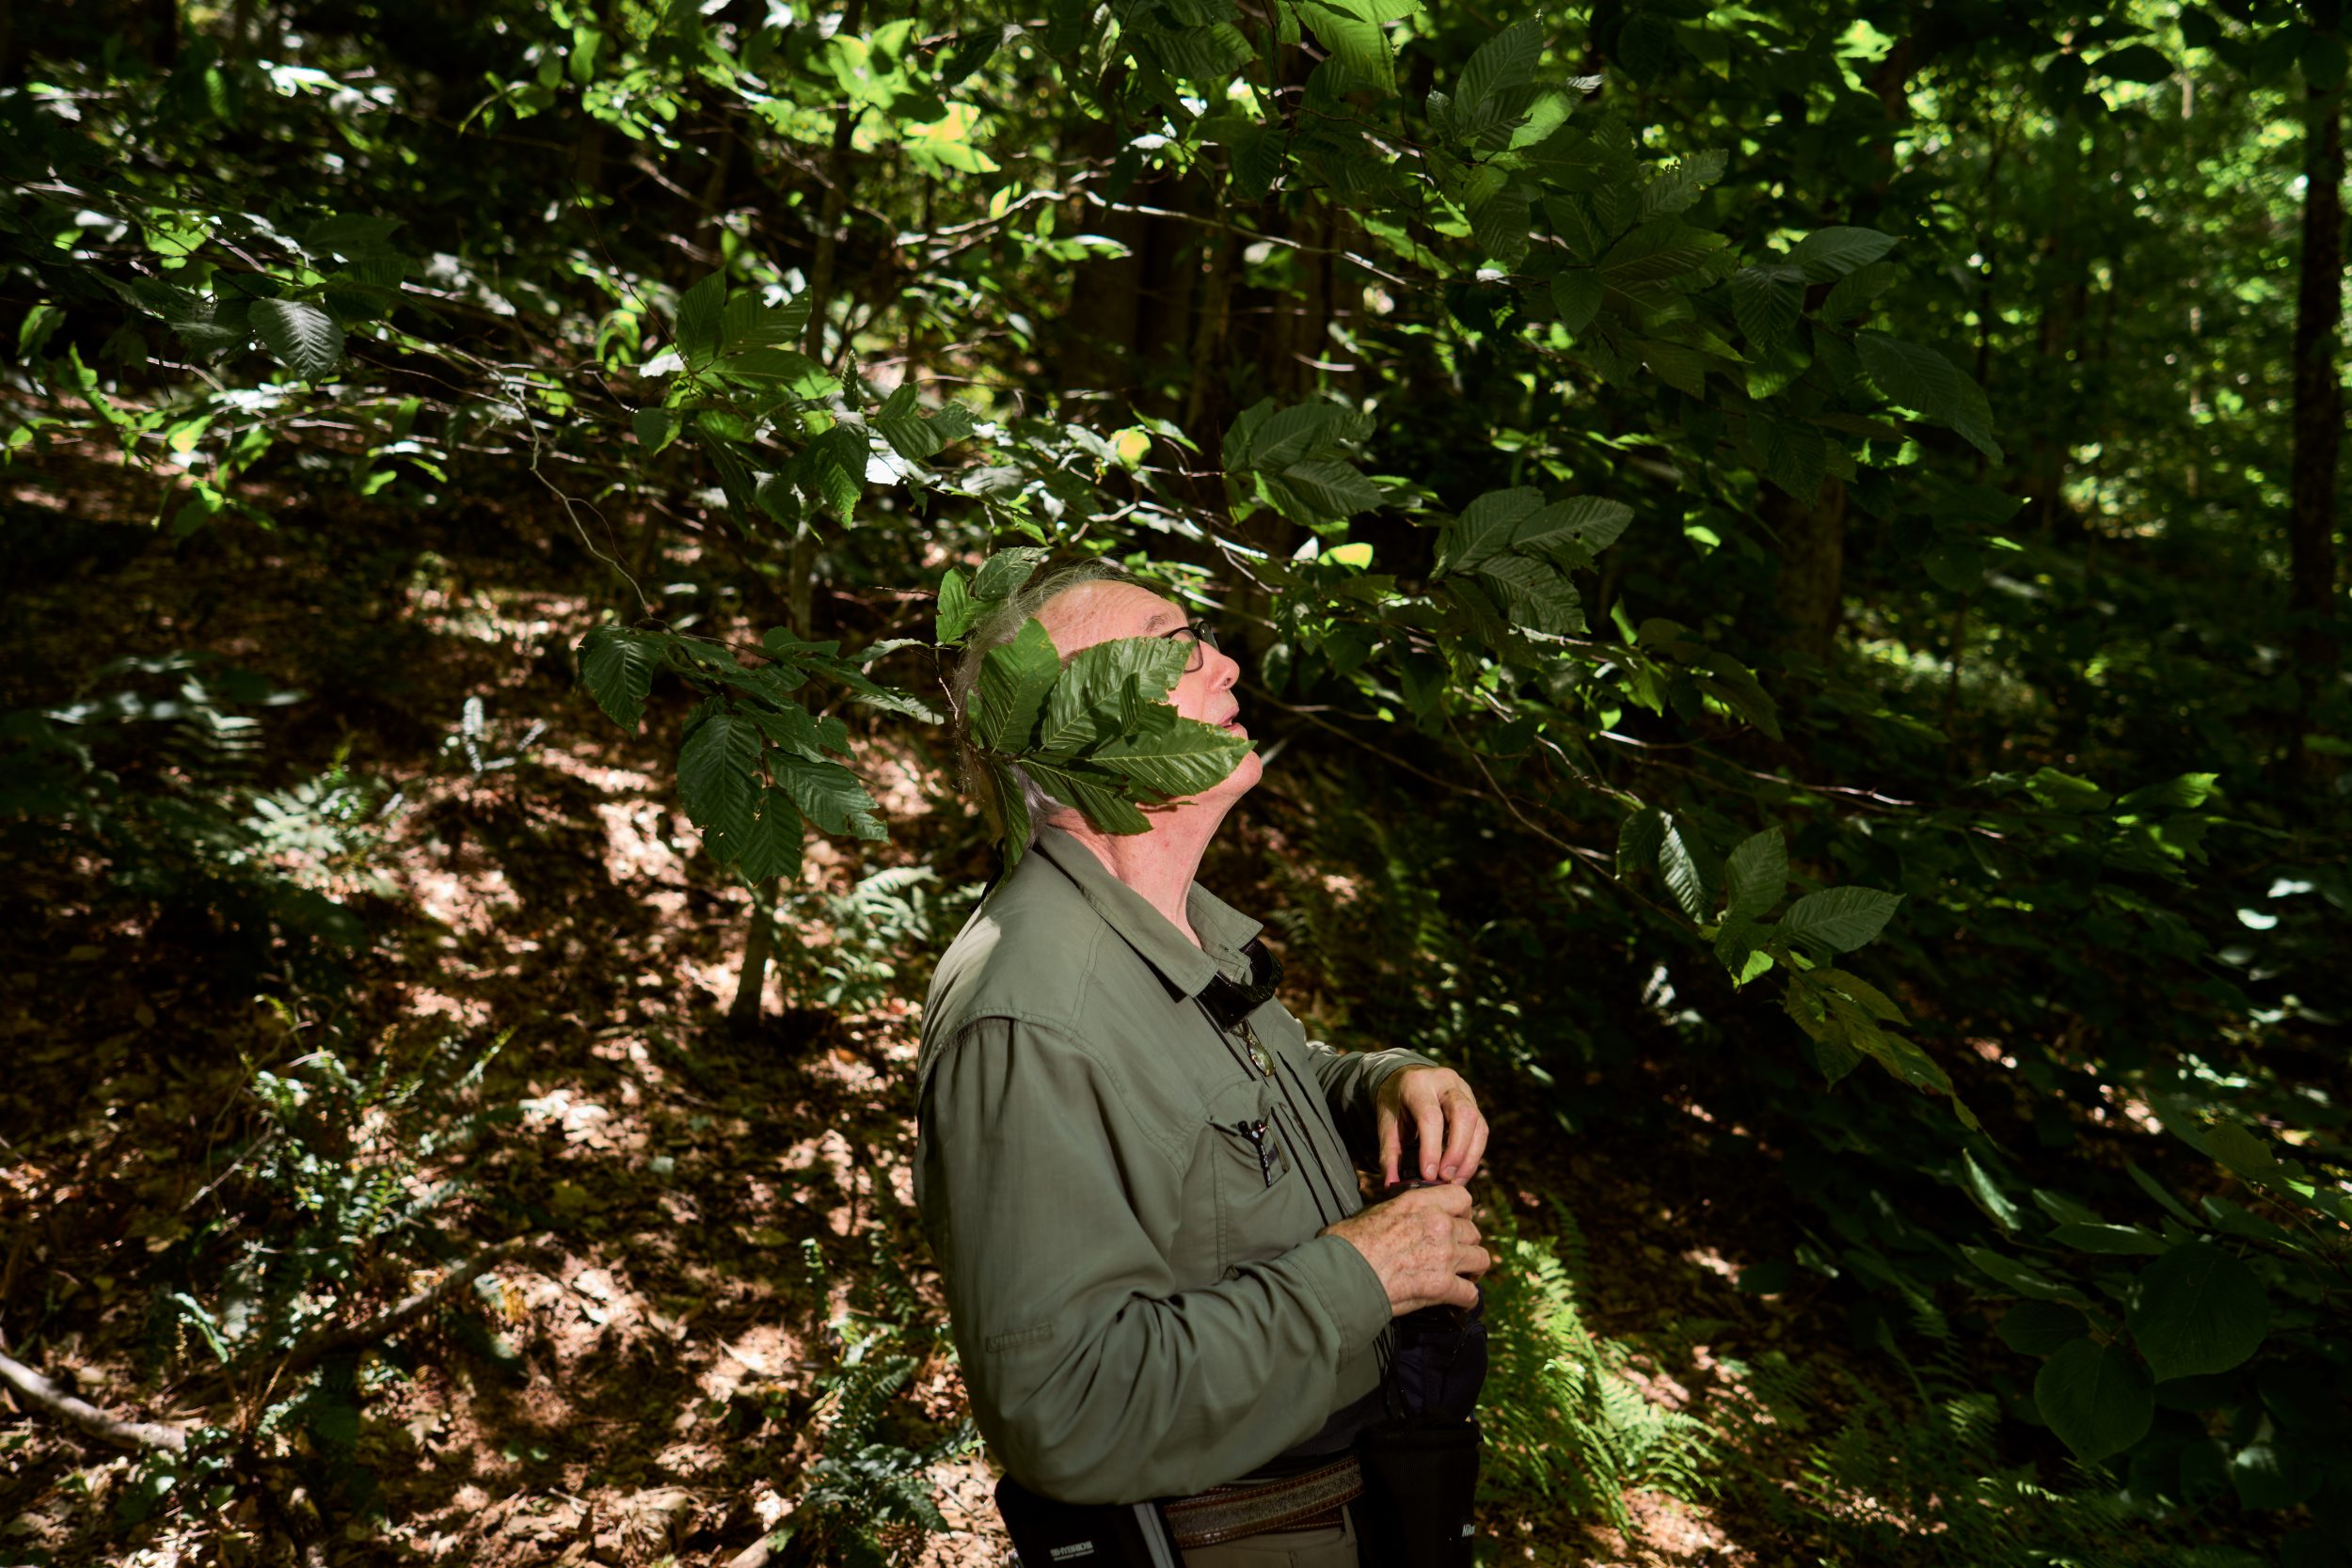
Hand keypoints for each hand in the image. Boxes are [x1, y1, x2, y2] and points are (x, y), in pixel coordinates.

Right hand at [1324, 1184, 1487, 1314]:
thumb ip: (1397, 1212)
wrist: (1344, 1275)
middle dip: (1466, 1244)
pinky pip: (1470, 1294)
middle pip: (1473, 1232)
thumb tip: (1394, 1218)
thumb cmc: (1349, 1244)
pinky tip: (1458, 1301)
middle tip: (1456, 1255)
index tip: (1456, 1222)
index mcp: (1421, 1203)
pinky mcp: (1443, 1286)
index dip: (1462, 1212)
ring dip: (1473, 1270)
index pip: (1462, 1197)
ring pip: (1480, 1260)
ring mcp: (1445, 1256)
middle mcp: (1439, 1225)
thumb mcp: (1374, 1212)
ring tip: (1464, 1277)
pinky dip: (1466, 1299)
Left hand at [1375, 1066, 1488, 1187]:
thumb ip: (1389, 1154)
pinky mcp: (1474, 1103)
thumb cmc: (1395, 1103)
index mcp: (1418, 1084)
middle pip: (1463, 1115)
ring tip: (1455, 1181)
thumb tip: (1392, 1185)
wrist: (1405, 1079)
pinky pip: (1481, 1130)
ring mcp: (1464, 1090)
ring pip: (1478, 1124)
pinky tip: (1461, 1171)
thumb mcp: (1385, 1123)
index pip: (1430, 1116)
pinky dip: (1473, 1154)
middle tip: (1445, 1178)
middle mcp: (1445, 1082)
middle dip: (1457, 1152)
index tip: (1428, 1175)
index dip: (1431, 1149)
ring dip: (1470, 1157)